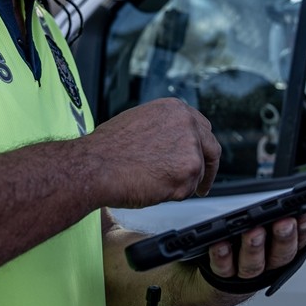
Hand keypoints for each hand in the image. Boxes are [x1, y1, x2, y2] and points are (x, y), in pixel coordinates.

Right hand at [89, 98, 219, 207]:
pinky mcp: (189, 170)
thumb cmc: (107, 149)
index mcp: (175, 109)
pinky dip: (172, 195)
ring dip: (180, 183)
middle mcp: (187, 124)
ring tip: (151, 182)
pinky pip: (187, 191)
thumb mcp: (139, 122)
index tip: (200, 158)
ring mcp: (190, 147)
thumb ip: (164, 129)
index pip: (202, 128)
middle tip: (202, 184)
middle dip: (208, 169)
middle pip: (211, 149)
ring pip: (196, 174)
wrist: (94, 166)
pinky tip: (151, 187)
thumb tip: (172, 144)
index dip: (201, 147)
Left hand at [206, 213, 305, 281]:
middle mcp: (268, 265)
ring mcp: (246, 273)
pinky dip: (223, 257)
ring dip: (255, 248)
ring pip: (254, 264)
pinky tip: (220, 244)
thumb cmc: (250, 252)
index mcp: (283, 252)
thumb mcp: (277, 236)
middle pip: (281, 256)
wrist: (218, 283)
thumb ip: (296, 224)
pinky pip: (223, 268)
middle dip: (284, 238)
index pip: (301, 242)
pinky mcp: (222, 276)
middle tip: (285, 222)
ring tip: (254, 231)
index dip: (305, 231)